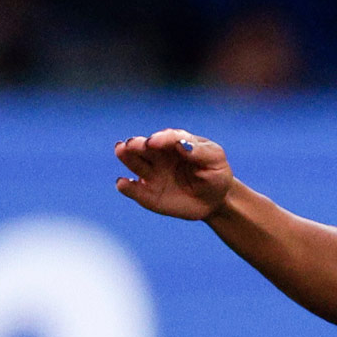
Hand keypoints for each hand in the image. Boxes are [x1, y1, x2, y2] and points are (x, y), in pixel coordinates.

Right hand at [113, 128, 233, 218]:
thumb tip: (182, 144)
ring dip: (126, 156)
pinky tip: (122, 183)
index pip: (166, 138)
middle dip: (136, 144)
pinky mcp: (148, 194)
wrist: (215, 199)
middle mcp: (159, 155)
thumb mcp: (214, 160)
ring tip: (120, 150)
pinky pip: (135, 190)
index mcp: (176, 142)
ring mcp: (152, 174)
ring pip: (134, 162)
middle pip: (143, 146)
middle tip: (130, 144)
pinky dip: (127, 187)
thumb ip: (199, 151)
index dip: (160, 139)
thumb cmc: (215, 173)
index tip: (153, 142)